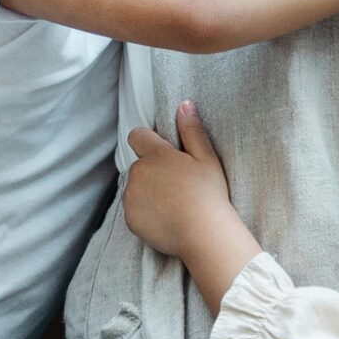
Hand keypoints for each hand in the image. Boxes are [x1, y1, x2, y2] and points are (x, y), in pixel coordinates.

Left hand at [124, 103, 237, 258]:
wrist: (204, 234)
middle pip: (139, 165)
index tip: (162, 154)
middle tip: (176, 186)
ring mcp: (131, 197)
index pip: (137, 136)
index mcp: (156, 155)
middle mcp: (138, 173)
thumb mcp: (206, 158)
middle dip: (152, 171)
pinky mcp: (130, 218)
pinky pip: (134, 210)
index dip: (147, 141)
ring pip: (135, 188)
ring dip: (147, 192)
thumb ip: (192, 130)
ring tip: (172, 205)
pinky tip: (166, 219)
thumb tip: (185, 104)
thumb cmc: (209, 194)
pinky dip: (145, 212)